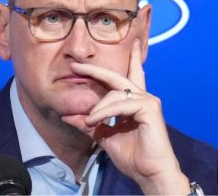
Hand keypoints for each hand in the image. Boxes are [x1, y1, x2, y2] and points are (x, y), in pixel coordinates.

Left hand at [61, 39, 190, 194]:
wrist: (149, 173)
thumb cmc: (133, 157)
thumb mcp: (105, 137)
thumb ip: (90, 125)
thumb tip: (67, 116)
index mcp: (135, 103)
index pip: (131, 76)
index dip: (128, 59)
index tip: (125, 45)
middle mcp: (143, 97)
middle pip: (118, 76)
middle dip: (95, 70)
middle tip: (76, 66)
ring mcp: (148, 101)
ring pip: (115, 93)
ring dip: (98, 107)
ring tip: (88, 121)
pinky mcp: (150, 108)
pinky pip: (120, 104)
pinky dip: (105, 112)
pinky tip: (95, 121)